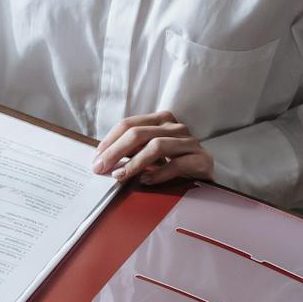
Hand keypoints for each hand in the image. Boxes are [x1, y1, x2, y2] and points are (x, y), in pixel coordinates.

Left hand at [93, 110, 213, 184]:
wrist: (207, 176)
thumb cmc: (174, 164)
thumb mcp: (150, 154)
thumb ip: (131, 151)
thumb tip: (102, 160)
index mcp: (161, 120)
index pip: (129, 124)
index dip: (109, 141)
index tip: (96, 158)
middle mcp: (176, 127)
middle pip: (139, 134)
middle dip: (115, 151)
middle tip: (100, 168)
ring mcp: (189, 142)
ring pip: (156, 146)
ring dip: (134, 162)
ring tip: (120, 176)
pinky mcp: (201, 159)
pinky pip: (176, 164)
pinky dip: (158, 173)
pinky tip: (145, 181)